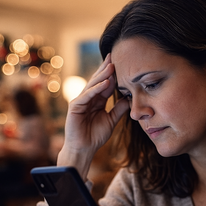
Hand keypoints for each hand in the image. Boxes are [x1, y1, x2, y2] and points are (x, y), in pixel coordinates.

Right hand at [58, 54, 128, 178]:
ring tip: (112, 65)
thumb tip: (129, 98)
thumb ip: (119, 109)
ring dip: (102, 75)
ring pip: (93, 85)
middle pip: (98, 81)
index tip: (121, 63)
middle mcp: (87, 98)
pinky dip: (96, 89)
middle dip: (106, 69)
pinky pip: (87, 95)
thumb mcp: (111, 120)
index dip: (112, 74)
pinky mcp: (75, 106)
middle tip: (114, 55)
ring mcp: (80, 101)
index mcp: (96, 101)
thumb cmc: (95, 136)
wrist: (84, 149)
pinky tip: (106, 82)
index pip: (105, 84)